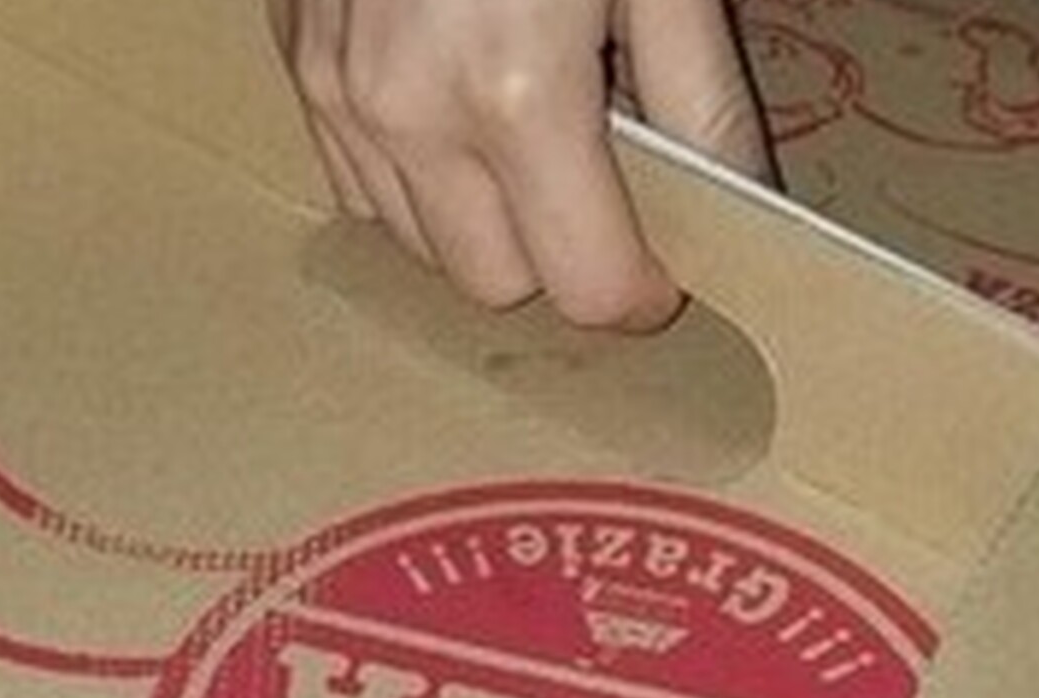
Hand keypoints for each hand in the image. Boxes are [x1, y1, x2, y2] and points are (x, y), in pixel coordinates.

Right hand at [267, 0, 772, 331]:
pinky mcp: (296, 61)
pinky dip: (411, 182)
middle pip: (495, 287)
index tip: (669, 268)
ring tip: (529, 150)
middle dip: (558, 265)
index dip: (641, 294)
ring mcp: (334, 93)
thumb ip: (700, 100)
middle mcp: (408, 115)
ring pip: (415, 248)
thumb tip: (742, 208)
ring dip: (481, 230)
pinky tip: (454, 117)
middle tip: (604, 199)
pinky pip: (353, 184)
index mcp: (516, 96)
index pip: (586, 287)